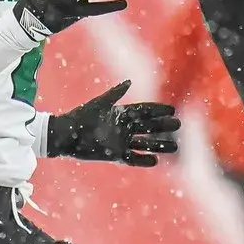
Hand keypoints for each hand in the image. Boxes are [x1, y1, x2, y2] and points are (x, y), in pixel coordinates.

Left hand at [37, 80, 180, 166]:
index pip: (145, 111)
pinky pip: (133, 158)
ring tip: (175, 147)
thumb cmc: (80, 116)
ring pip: (145, 143)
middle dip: (163, 127)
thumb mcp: (99, 104)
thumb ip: (115, 94)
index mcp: (122, 113)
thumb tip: (130, 82)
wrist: (65, 135)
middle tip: (178, 126)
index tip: (172, 110)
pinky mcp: (115, 155)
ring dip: (159, 145)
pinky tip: (156, 161)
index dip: (158, 110)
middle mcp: (124, 128)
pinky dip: (144, 160)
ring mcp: (121, 142)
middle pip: (149, 127)